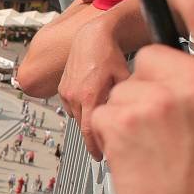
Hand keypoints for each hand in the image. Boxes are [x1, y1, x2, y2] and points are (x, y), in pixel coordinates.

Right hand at [58, 15, 130, 159]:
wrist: (92, 37)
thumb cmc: (110, 53)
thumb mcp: (125, 78)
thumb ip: (125, 101)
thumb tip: (131, 118)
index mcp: (89, 96)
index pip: (89, 131)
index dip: (95, 147)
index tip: (100, 156)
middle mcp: (74, 96)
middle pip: (83, 127)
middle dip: (93, 136)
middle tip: (106, 142)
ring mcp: (66, 92)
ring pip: (77, 117)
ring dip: (87, 121)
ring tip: (102, 120)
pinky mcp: (62, 88)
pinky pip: (71, 106)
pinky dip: (81, 109)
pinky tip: (93, 102)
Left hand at [90, 0, 193, 193]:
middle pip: (150, 60)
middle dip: (147, 92)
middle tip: (166, 139)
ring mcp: (162, 97)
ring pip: (122, 90)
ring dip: (127, 120)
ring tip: (155, 159)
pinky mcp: (127, 118)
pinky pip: (102, 115)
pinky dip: (109, 140)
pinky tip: (136, 165)